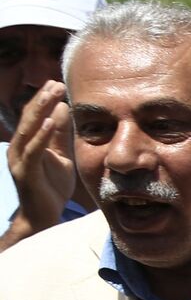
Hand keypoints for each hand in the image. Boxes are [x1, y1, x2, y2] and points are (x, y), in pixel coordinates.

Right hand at [8, 81, 74, 236]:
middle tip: (56, 82)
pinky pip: (33, 150)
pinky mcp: (26, 172)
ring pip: (29, 129)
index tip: (58, 83)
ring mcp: (20, 160)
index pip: (34, 116)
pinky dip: (42, 134)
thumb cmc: (51, 186)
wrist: (44, 216)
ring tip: (52, 94)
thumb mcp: (60, 156)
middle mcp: (19, 148)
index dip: (44, 99)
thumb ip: (60, 136)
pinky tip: (51, 121)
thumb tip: (63, 108)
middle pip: (29, 118)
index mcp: (27, 143)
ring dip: (41, 110)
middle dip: (42, 99)